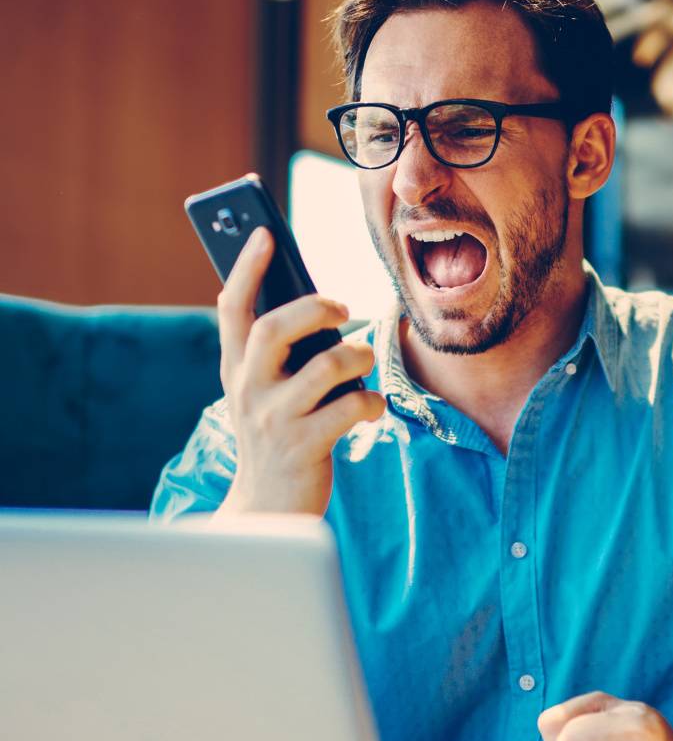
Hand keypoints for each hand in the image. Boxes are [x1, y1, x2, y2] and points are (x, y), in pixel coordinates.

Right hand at [216, 227, 385, 515]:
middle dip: (315, 307)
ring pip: (325, 366)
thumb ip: (278, 357)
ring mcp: (275, 420)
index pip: (232, 309)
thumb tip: (320, 309)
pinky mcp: (305, 446)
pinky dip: (372, 404)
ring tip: (364, 361)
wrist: (269, 506)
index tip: (265, 234)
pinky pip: (351, 407)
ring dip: (358, 356)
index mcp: (235, 370)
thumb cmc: (278, 437)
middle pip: (273, 328)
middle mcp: (248, 390)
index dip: (247, 268)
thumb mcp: (264, 394)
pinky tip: (371, 411)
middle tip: (340, 309)